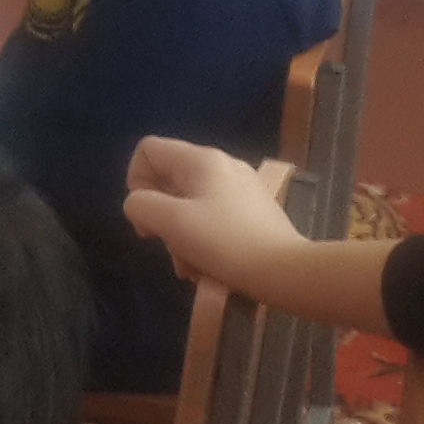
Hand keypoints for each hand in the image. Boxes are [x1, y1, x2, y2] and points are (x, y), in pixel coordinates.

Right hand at [124, 137, 294, 286]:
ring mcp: (243, 188)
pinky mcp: (256, 211)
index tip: (148, 217)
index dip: (136, 181)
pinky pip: (214, 217)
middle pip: (170, 180)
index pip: (148, 150)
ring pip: (191, 204)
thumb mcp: (171, 222)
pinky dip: (205, 239)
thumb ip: (140, 205)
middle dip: (162, 218)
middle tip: (169, 248)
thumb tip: (140, 206)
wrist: (288, 272)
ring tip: (191, 268)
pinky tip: (211, 266)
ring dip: (182, 236)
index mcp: (201, 159)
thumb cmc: (225, 243)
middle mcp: (223, 165)